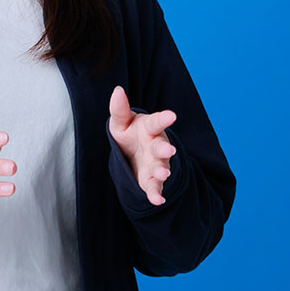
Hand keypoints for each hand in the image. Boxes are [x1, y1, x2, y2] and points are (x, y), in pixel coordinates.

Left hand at [108, 85, 176, 205]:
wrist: (132, 153)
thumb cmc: (128, 132)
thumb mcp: (120, 121)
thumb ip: (119, 109)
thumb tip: (117, 90)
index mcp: (149, 128)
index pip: (156, 122)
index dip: (163, 118)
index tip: (172, 115)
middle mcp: (156, 145)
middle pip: (161, 147)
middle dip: (164, 149)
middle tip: (169, 150)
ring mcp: (156, 163)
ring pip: (161, 167)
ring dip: (162, 171)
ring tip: (163, 174)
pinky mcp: (151, 179)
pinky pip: (155, 186)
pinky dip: (156, 193)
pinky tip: (158, 200)